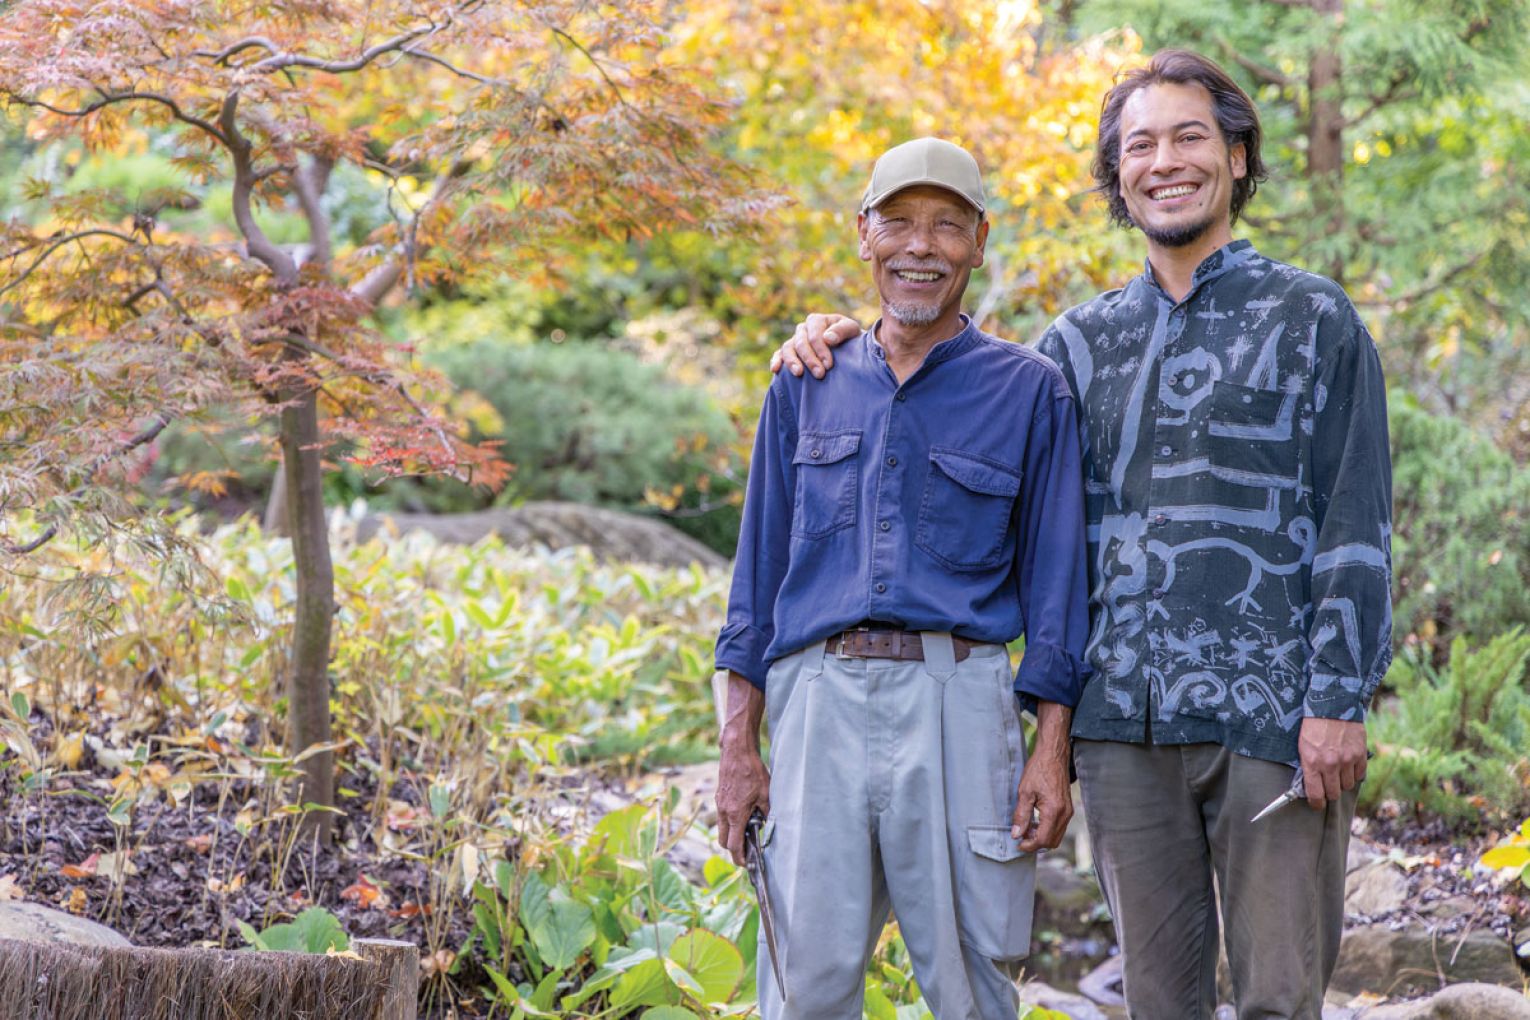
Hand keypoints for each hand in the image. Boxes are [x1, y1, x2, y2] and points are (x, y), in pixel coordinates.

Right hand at [716, 672, 769, 864]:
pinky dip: (730, 822)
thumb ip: (766, 812)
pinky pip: (722, 816)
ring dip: (731, 834)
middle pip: (723, 840)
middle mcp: (723, 811)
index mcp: (735, 814)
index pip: (733, 845)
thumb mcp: (766, 793)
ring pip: (722, 828)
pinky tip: (744, 815)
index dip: (739, 857)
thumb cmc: (752, 771)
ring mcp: (719, 803)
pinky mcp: (719, 796)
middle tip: (747, 851)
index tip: (746, 864)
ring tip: (748, 832)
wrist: (736, 750)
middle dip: (733, 849)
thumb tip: (767, 825)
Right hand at [768, 312, 862, 378]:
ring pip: (788, 348)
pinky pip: (779, 354)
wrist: (849, 349)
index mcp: (817, 320)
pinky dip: (776, 360)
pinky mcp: (789, 352)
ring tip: (799, 373)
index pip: (814, 334)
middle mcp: (803, 329)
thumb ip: (842, 331)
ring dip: (792, 361)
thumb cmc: (850, 339)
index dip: (820, 349)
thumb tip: (828, 338)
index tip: (829, 365)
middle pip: (801, 342)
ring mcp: (795, 340)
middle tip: (820, 374)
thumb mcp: (852, 330)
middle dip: (810, 359)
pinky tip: (775, 370)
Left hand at [1011, 700, 1073, 851]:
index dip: (1029, 845)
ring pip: (1057, 836)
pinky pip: (1059, 827)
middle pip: (1052, 842)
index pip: (1043, 840)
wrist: (1053, 754)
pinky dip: (1048, 829)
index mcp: (1054, 811)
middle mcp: (1065, 814)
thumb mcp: (1024, 792)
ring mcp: (1068, 811)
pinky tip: (1036, 820)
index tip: (1017, 843)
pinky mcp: (1068, 808)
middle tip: (1021, 835)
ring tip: (1027, 827)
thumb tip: (1016, 834)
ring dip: (1042, 837)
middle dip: (1036, 843)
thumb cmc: (1039, 769)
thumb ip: (1021, 815)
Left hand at [1298, 717, 1366, 809]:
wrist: (1332, 705)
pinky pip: (1359, 775)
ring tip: (1337, 773)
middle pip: (1334, 794)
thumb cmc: (1313, 726)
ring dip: (1342, 783)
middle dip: (1330, 793)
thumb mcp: (1302, 746)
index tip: (1316, 805)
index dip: (1316, 804)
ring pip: (1347, 786)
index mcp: (1312, 762)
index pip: (1315, 794)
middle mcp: (1330, 764)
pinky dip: (1354, 773)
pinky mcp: (1359, 754)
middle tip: (1327, 788)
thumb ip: (1308, 766)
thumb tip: (1311, 786)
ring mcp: (1346, 760)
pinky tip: (1348, 766)